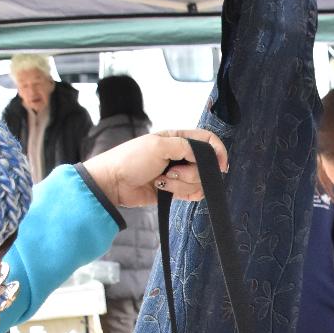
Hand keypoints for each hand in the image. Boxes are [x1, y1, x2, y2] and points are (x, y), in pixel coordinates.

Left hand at [82, 128, 228, 207]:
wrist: (113, 183)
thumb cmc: (131, 159)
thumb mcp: (159, 146)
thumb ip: (187, 147)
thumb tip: (209, 155)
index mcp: (178, 138)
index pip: (209, 141)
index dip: (218, 152)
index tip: (220, 166)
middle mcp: (181, 155)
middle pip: (206, 166)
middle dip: (191, 173)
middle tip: (172, 172)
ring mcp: (179, 173)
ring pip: (199, 182)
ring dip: (181, 184)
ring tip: (161, 181)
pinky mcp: (175, 190)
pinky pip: (191, 194)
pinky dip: (180, 194)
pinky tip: (164, 190)